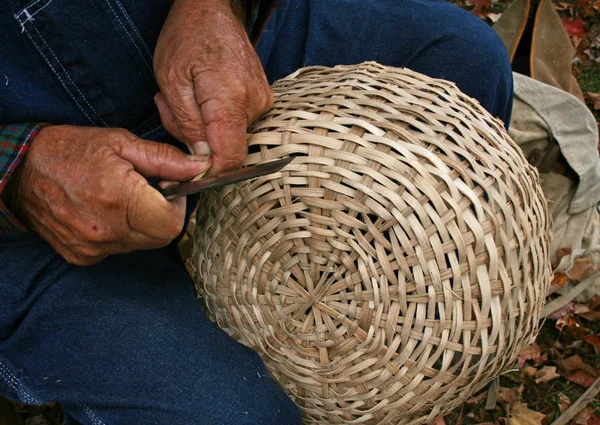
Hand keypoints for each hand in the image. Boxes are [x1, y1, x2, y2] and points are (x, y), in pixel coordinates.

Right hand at [8, 125, 210, 264]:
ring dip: (143, 225)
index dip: (178, 206)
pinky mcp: (82, 256)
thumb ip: (165, 158)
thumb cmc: (72, 149)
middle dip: (164, 215)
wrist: (20, 170)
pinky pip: (118, 249)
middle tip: (149, 191)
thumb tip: (202, 166)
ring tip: (124, 199)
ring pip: (141, 245)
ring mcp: (92, 247)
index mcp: (119, 198)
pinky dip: (122, 233)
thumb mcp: (121, 142)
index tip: (169, 188)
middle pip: (160, 238)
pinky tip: (107, 212)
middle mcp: (106, 230)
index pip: (172, 224)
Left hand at [153, 0, 272, 174]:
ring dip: (201, 127)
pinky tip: (200, 97)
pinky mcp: (261, 98)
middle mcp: (254, 103)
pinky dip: (213, 118)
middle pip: (226, 148)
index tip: (187, 175)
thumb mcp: (172, 81)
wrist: (213, 8)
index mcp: (231, 100)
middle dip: (195, 141)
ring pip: (229, 136)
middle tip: (170, 110)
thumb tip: (202, 160)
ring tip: (184, 98)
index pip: (229, 158)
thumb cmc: (187, 37)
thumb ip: (188, 125)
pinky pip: (236, 124)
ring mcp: (261, 100)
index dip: (209, 173)